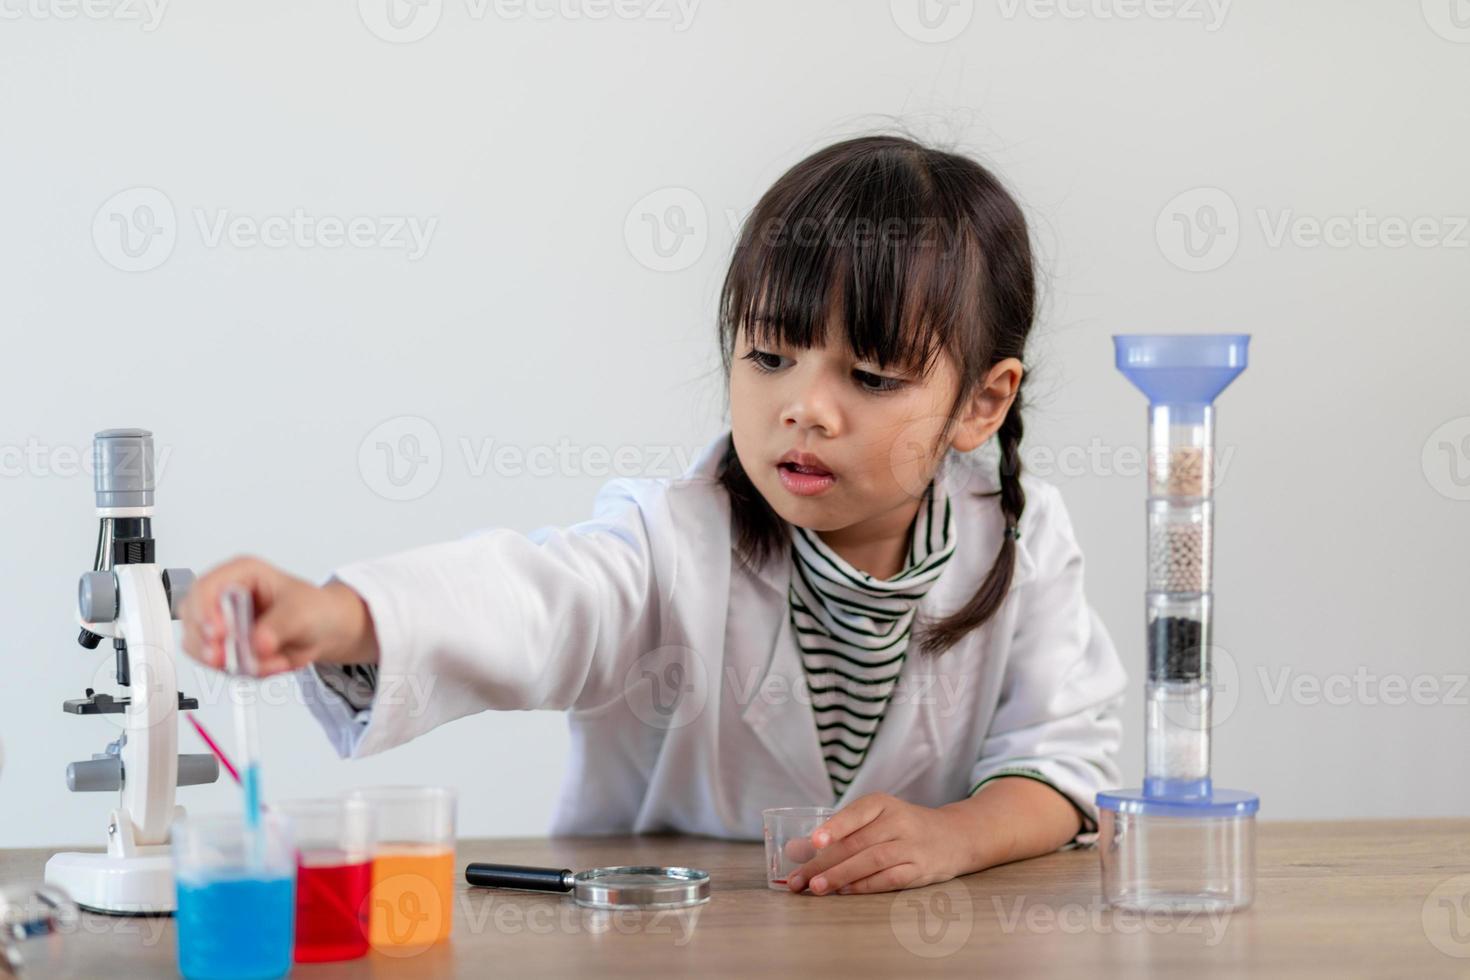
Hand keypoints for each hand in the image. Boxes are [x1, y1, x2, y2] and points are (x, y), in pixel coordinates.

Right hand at [178, 556, 376, 675]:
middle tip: (226, 659)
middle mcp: (225, 597)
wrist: (324, 630)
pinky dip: (244, 671)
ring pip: (202, 647)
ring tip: (270, 662)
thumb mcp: (303, 612)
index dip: (204, 611)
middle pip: (193, 619)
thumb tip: (258, 642)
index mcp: (241, 575)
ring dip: (232, 662)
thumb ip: (279, 627)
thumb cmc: (314, 608)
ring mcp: (222, 624)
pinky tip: (271, 664)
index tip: (216, 633)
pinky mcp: (225, 647)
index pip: (205, 588)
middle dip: (208, 644)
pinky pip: (219, 665)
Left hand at [786, 793, 969, 895]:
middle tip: (798, 880)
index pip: (855, 813)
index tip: (813, 841)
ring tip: (817, 888)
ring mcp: (911, 846)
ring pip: (872, 861)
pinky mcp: (921, 869)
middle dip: (824, 863)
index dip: (834, 827)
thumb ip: (834, 834)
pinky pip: (890, 878)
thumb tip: (792, 850)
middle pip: (857, 843)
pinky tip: (846, 892)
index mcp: (881, 803)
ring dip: (842, 876)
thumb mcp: (872, 819)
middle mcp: (898, 821)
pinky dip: (866, 886)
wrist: (953, 836)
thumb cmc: (901, 827)